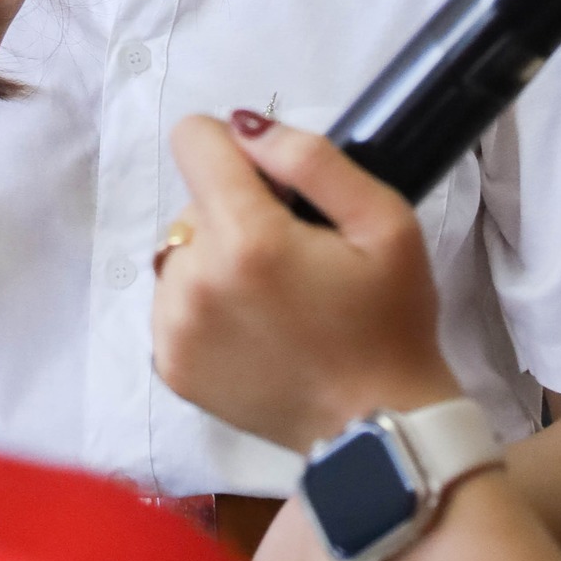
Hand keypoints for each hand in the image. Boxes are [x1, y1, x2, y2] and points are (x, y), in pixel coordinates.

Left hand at [152, 114, 457, 455]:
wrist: (379, 433)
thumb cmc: (390, 320)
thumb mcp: (384, 222)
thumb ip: (312, 159)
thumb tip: (244, 126)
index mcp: (246, 239)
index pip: (192, 140)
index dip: (234, 149)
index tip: (272, 185)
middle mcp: (194, 280)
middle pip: (192, 200)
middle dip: (235, 212)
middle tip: (292, 257)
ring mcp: (174, 327)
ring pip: (180, 250)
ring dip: (216, 259)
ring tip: (273, 298)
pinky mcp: (169, 365)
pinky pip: (173, 300)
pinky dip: (204, 304)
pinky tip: (253, 329)